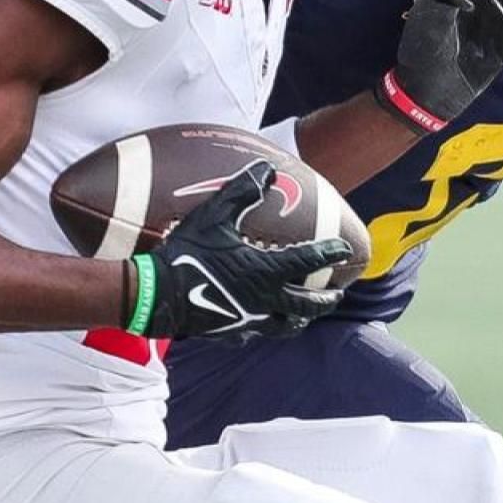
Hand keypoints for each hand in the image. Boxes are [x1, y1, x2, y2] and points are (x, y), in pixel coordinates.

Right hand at [128, 162, 348, 340]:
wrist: (158, 297)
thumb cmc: (187, 254)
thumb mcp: (214, 216)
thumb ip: (241, 192)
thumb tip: (266, 170)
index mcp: (265, 271)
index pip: (308, 261)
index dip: (329, 253)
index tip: (343, 249)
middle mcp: (265, 300)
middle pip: (307, 305)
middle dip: (325, 300)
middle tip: (336, 293)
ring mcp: (250, 320)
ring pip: (286, 325)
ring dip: (300, 318)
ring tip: (304, 314)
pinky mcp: (232, 332)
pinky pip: (257, 332)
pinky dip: (267, 326)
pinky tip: (261, 321)